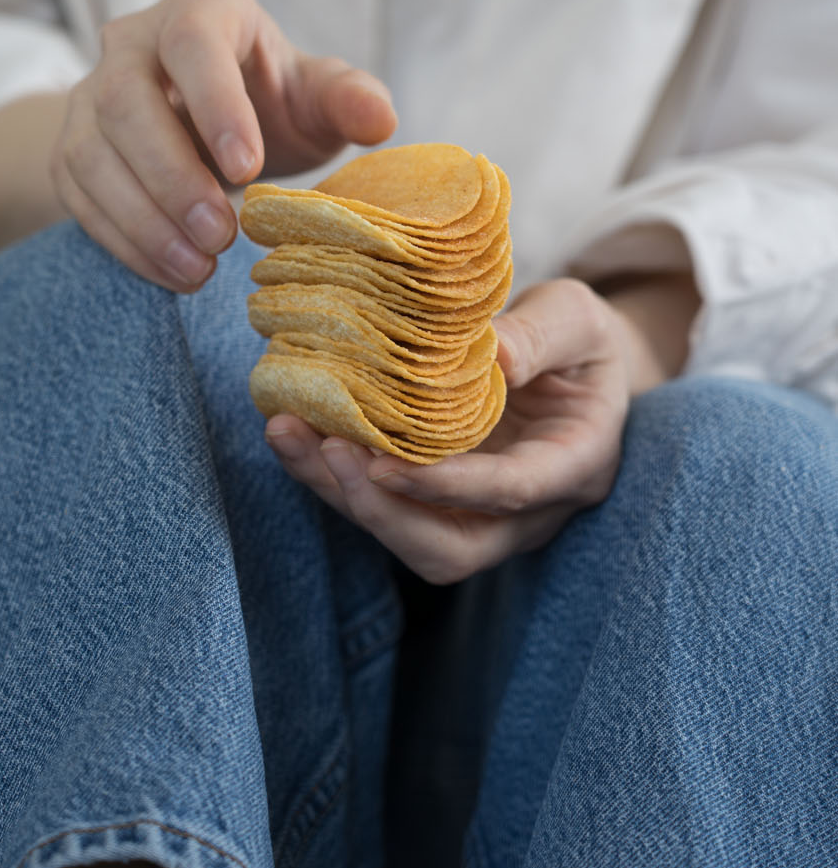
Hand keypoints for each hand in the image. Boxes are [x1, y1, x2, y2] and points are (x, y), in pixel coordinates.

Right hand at [51, 0, 396, 290]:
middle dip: (172, 175)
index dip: (216, 105)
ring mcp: (91, 93)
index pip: (193, 42)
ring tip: (200, 268)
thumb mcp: (318, 97)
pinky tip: (174, 272)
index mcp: (202, 9)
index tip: (250, 169)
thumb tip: (382, 120)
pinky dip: (123, 239)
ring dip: (142, 217)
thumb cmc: (274, 104)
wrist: (214, 126)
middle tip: (222, 235)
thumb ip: (350, 100)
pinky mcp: (72, 145)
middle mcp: (133, 41)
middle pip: (126, 100)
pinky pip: (78, 192)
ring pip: (90, 150)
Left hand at [266, 278, 630, 582]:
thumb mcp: (577, 318)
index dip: (447, 485)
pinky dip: (331, 474)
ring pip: (404, 536)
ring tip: (287, 431)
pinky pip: (380, 506)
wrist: (572, 370)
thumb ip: (543, 334)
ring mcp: (476, 514)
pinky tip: (291, 428)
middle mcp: (526, 510)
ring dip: (341, 493)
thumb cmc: (579, 341)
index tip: (383, 464)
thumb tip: (493, 355)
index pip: (511, 492)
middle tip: (330, 450)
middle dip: (383, 512)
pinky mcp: (434, 502)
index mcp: (575, 465)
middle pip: (450, 548)